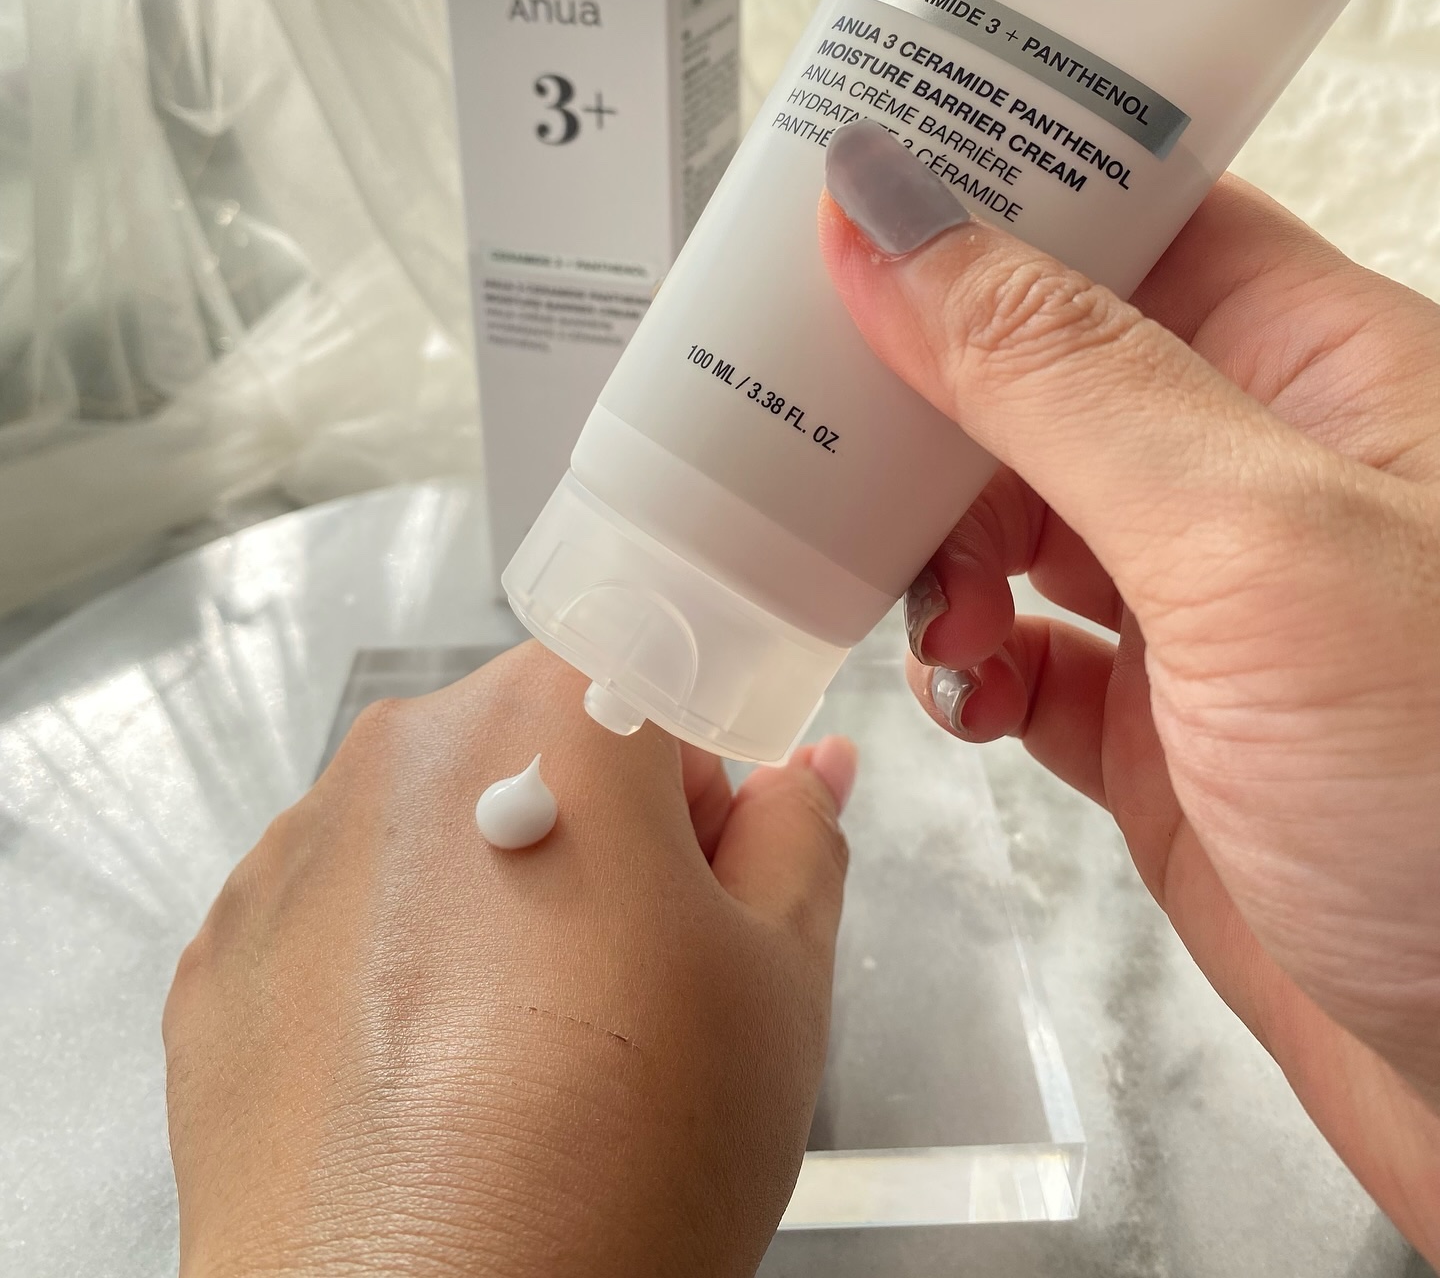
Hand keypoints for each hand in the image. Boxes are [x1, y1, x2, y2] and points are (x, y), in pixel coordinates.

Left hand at [163, 642, 855, 1277]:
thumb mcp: (779, 984)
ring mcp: (297, 850)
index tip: (701, 888)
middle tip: (632, 992)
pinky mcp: (225, 951)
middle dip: (596, 843)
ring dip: (487, 906)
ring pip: (435, 837)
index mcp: (555, 718)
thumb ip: (803, 838)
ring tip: (525, 1056)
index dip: (698, 800)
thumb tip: (811, 771)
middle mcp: (407, 750)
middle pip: (539, 753)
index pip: (660, 696)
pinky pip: (338, 920)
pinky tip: (431, 1084)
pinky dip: (387, 975)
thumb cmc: (617, 1160)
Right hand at [820, 123, 1439, 1258]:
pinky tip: (963, 688)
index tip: (848, 181)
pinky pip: (1014, 648)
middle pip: (1041, 359)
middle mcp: (1259, 472)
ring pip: (1009, 504)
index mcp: (1322, 369)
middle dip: (923, 385)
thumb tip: (891, 211)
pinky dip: (962, 661)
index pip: (1132, 211)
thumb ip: (1053, 371)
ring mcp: (1204, 605)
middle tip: (817, 407)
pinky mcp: (1157, 727)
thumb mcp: (1249, 543)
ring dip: (930, 542)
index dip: (991, 185)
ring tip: (931, 605)